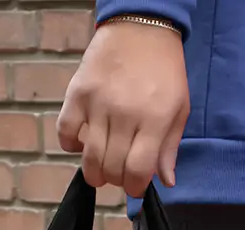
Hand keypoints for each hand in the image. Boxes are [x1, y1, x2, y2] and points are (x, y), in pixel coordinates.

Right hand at [57, 20, 189, 197]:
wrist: (140, 27)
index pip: (138, 171)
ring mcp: (98, 104)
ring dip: (94, 173)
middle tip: (119, 175)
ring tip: (100, 170)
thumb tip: (166, 181)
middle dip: (116, 181)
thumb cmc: (165, 71)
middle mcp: (125, 115)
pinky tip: (80, 145)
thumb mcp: (178, 109)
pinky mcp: (78, 93)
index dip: (135, 188)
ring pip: (90, 157)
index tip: (135, 188)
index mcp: (154, 121)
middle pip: (112, 168)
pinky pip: (65, 130)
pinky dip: (69, 145)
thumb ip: (170, 147)